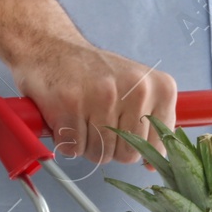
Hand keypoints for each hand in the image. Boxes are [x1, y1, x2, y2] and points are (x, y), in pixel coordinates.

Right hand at [9, 36, 177, 163]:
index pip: (158, 145)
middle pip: (128, 154)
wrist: (51, 46)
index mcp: (160, 88)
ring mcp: (104, 96)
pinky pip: (73, 148)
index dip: (137, 148)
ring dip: (86, 144)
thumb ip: (151, 122)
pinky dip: (65, 141)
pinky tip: (65, 117)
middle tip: (96, 123)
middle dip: (109, 148)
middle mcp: (137, 90)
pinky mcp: (71, 103)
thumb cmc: (95, 73)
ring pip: (100, 154)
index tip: (124, 135)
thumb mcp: (138, 89)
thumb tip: (153, 164)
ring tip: (81, 117)